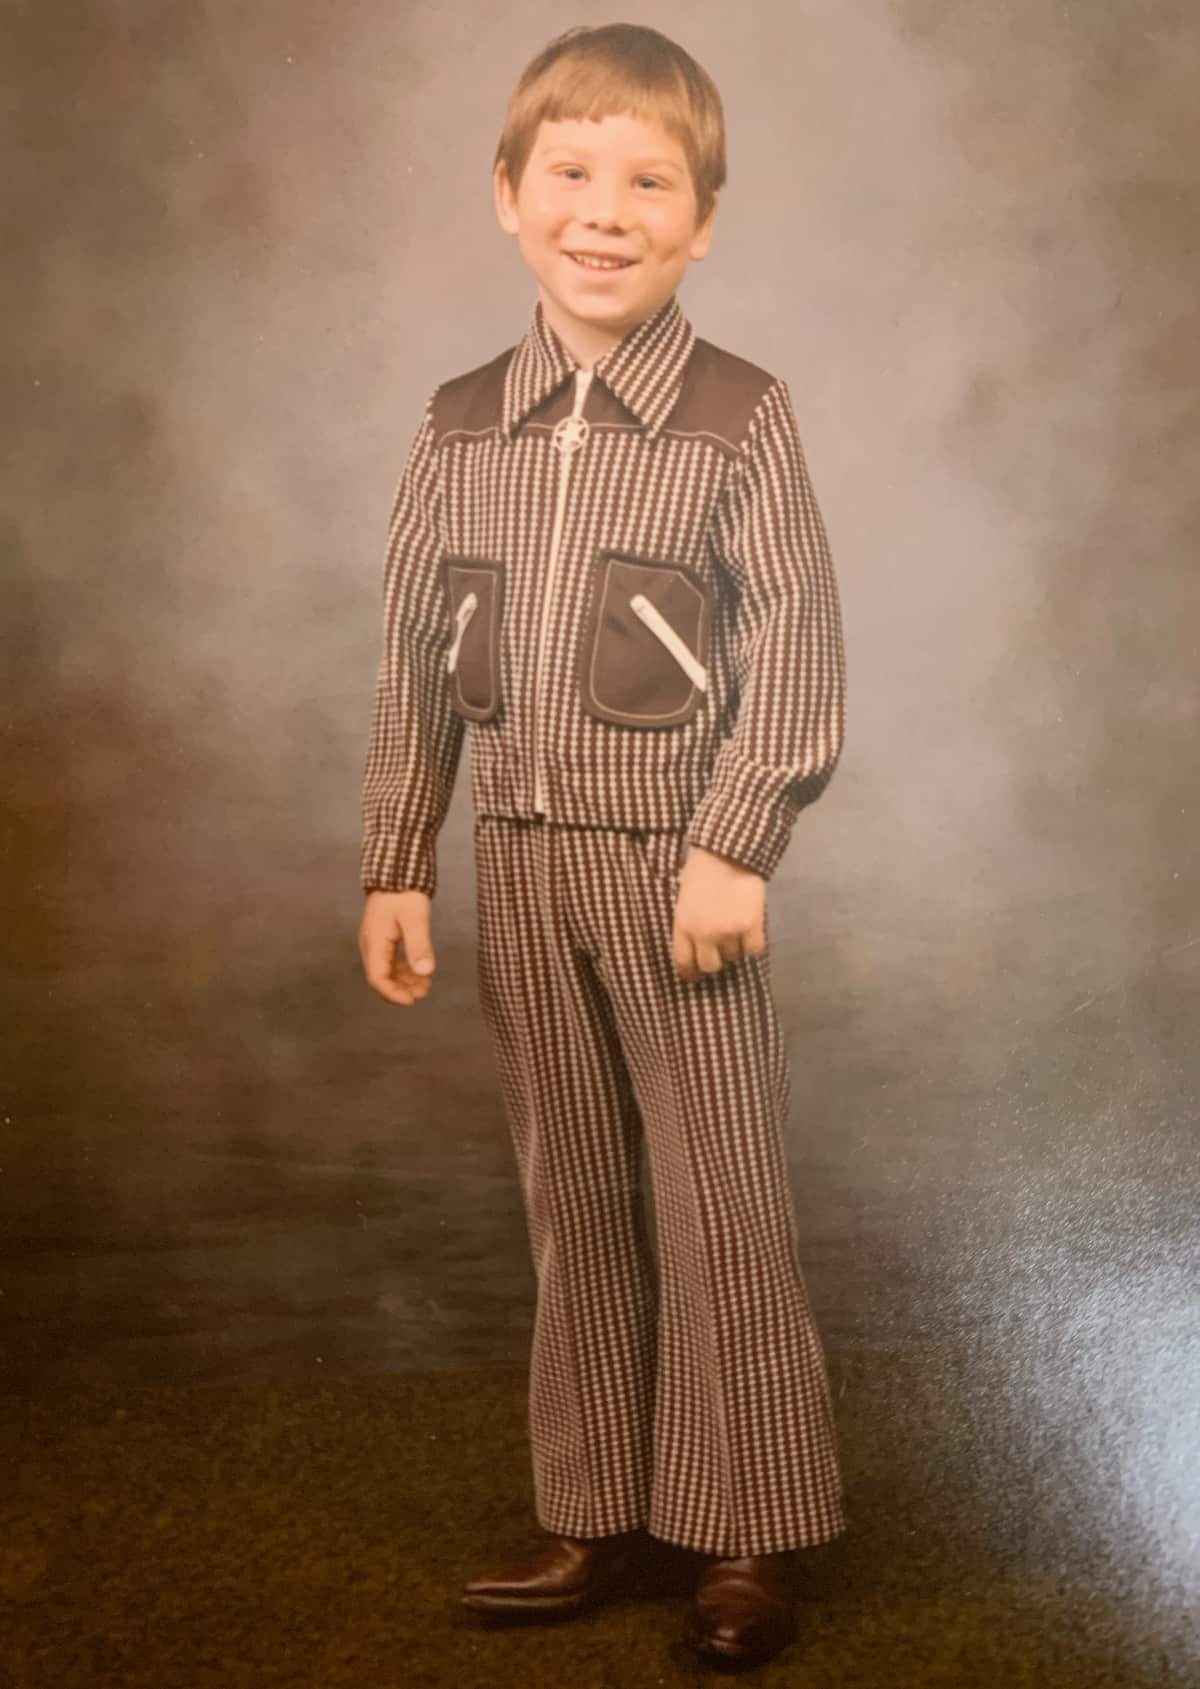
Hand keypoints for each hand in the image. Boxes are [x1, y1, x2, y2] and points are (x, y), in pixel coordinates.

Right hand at [359, 889, 436, 1004]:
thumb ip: (419, 946)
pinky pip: (391, 960)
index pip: (378, 979)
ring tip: (426, 984)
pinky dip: (405, 969)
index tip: (413, 1000)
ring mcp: (376, 940)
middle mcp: (371, 944)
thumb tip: (425, 972)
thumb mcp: (415, 919)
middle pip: (381, 977)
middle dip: (402, 989)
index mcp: (375, 943)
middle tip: (424, 992)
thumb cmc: (405, 892)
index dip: (394, 994)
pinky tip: (420, 971)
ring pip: (387, 970)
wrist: (397, 870)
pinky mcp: (383, 935)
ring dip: (405, 980)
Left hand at [671, 845, 766, 982]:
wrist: (728, 852)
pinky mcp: (751, 926)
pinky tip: (752, 933)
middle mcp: (704, 934)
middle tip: (720, 949)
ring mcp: (729, 931)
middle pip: (711, 966)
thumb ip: (686, 922)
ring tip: (736, 930)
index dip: (690, 973)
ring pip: (734, 957)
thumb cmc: (701, 869)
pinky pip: (755, 949)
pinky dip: (754, 944)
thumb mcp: (683, 897)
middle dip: (715, 960)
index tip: (695, 976)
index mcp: (683, 925)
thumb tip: (693, 943)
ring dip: (735, 948)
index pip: (683, 962)